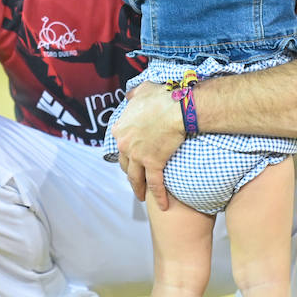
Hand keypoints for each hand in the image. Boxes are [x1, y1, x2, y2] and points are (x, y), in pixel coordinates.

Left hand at [110, 81, 184, 210]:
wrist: (177, 107)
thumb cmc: (162, 96)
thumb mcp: (142, 91)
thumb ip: (133, 95)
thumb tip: (129, 96)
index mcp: (121, 129)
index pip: (120, 145)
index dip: (126, 152)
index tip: (131, 157)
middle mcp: (125, 144)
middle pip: (124, 164)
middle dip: (130, 172)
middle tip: (135, 178)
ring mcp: (138, 156)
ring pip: (135, 178)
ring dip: (138, 189)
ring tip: (142, 196)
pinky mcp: (153, 163)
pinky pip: (155, 184)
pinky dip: (159, 196)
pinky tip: (162, 205)